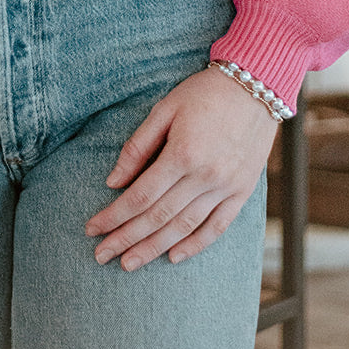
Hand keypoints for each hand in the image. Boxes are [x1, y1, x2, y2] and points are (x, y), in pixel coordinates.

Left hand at [85, 65, 280, 270]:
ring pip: (184, 227)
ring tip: (129, 263)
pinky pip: (217, 227)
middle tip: (101, 256)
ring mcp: (226, 186)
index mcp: (182, 154)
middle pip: (158, 217)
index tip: (92, 229)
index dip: (113, 216)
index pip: (139, 196)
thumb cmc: (204, 93)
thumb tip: (113, 182)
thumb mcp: (164, 109)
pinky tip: (174, 257)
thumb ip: (137, 147)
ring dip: (154, 248)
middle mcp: (205, 176)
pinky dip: (195, 245)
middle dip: (126, 239)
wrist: (257, 85)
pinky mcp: (242, 191)